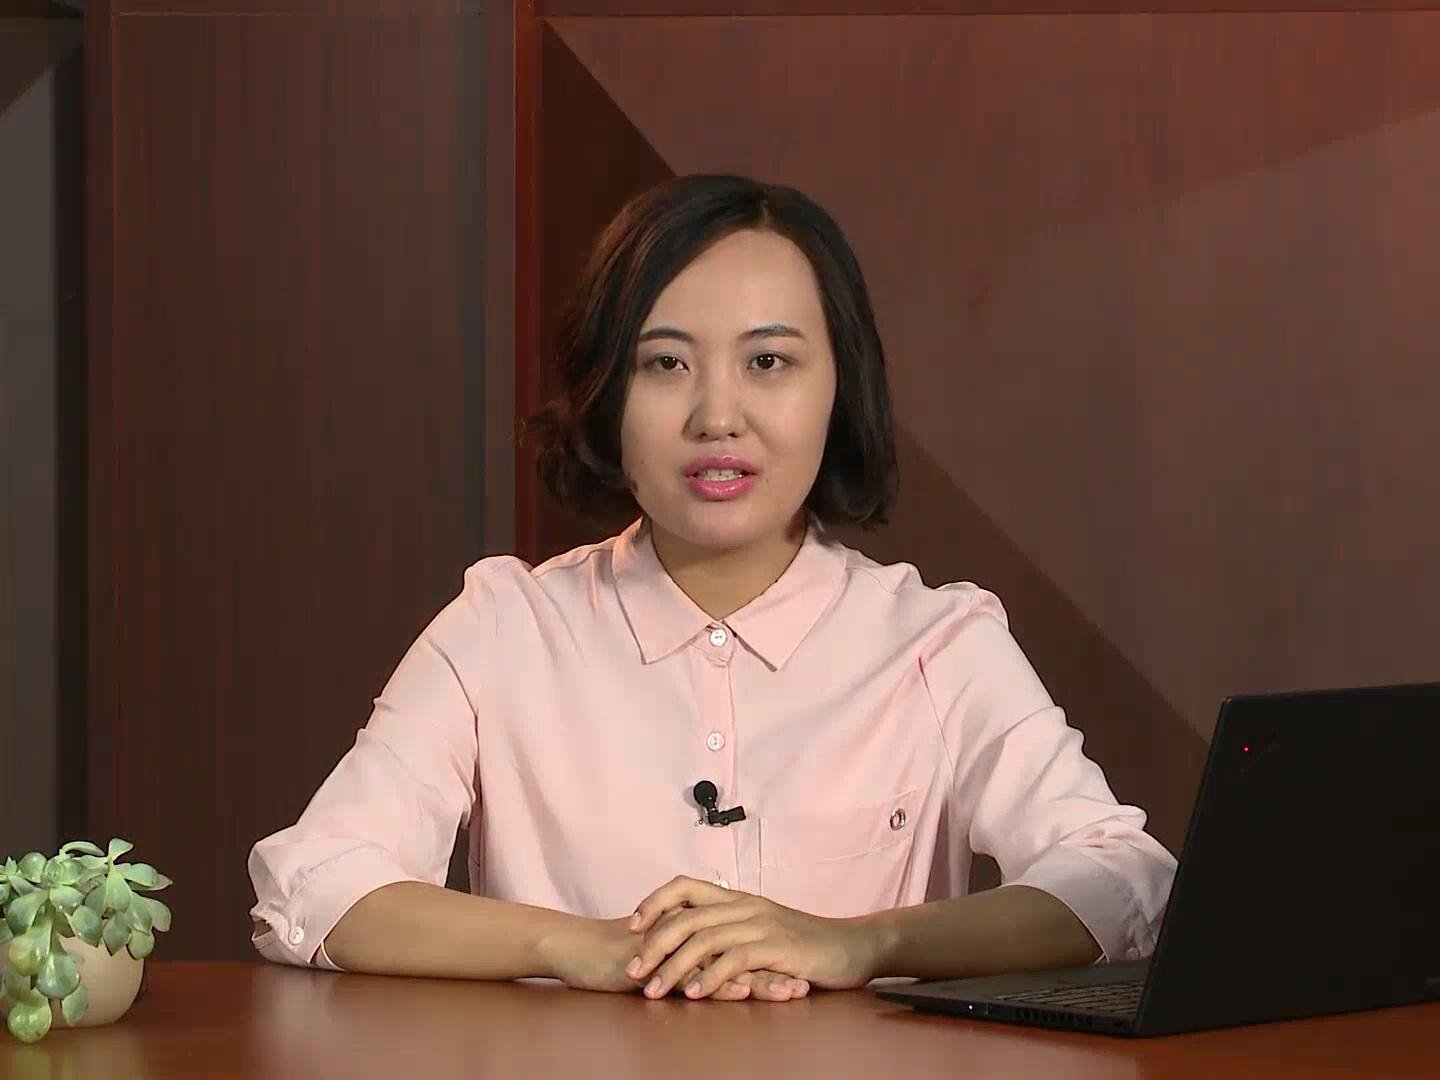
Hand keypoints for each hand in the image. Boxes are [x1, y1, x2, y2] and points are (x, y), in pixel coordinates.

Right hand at [538, 910, 811, 1000]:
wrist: (575, 948)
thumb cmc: (614, 953)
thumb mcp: (657, 951)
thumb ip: (685, 954)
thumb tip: (713, 969)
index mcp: (693, 928)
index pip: (741, 940)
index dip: (771, 954)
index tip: (802, 968)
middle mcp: (690, 932)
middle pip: (743, 948)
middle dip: (777, 966)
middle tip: (809, 980)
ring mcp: (676, 945)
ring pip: (726, 960)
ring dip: (760, 977)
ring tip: (791, 991)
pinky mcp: (659, 961)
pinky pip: (694, 973)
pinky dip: (720, 984)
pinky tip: (742, 992)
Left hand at [625, 876, 881, 999]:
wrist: (853, 946)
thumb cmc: (808, 943)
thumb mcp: (765, 927)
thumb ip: (733, 927)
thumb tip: (696, 937)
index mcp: (739, 898)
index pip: (685, 886)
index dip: (655, 902)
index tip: (631, 925)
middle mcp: (745, 906)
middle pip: (686, 916)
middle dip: (654, 944)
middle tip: (633, 972)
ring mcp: (761, 924)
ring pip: (705, 939)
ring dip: (675, 967)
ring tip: (654, 991)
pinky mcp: (776, 947)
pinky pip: (734, 959)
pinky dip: (710, 977)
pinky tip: (694, 993)